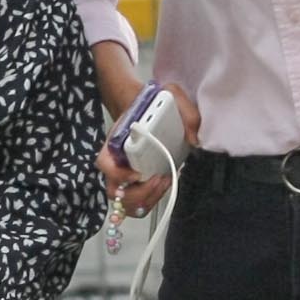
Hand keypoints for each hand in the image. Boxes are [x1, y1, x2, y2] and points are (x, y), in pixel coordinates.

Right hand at [100, 86, 201, 215]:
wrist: (148, 108)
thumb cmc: (153, 103)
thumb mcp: (171, 95)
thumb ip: (186, 112)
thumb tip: (194, 139)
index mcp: (114, 143)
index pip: (105, 165)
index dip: (119, 175)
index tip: (139, 173)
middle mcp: (116, 163)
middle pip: (115, 193)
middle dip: (140, 193)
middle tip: (160, 179)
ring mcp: (125, 176)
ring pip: (126, 204)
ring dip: (146, 200)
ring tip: (165, 183)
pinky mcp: (137, 183)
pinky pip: (138, 203)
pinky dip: (151, 201)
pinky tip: (166, 185)